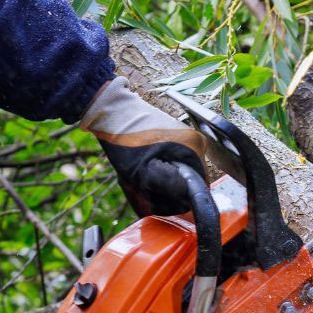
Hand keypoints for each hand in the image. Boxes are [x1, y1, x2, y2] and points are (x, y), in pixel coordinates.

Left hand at [80, 76, 210, 215]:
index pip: (199, 189)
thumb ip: (168, 185)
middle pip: (189, 182)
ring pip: (180, 175)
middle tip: (143, 187)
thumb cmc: (124, 139)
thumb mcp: (142, 170)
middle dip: (167, 191)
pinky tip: (143, 167)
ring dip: (162, 182)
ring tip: (140, 176)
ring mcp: (187, 139)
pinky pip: (174, 164)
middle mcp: (197, 142)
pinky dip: (160, 171)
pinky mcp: (177, 138)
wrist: (112, 112)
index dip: (179, 199)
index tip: (157, 196)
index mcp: (195, 148)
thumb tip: (188, 200)